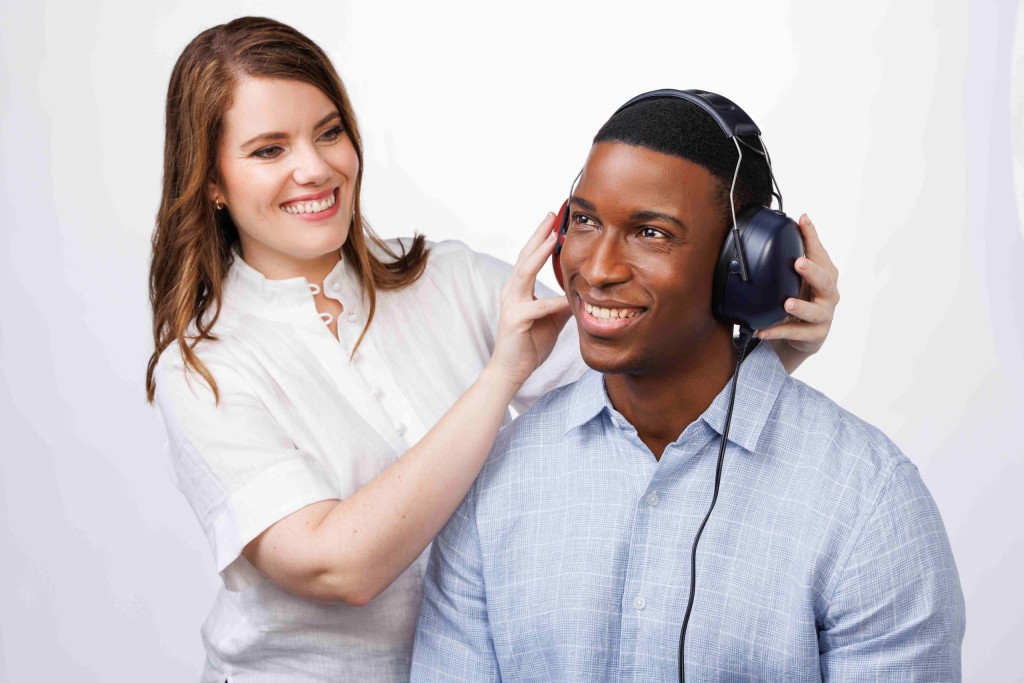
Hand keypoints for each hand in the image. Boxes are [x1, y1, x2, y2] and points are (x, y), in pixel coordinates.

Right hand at [488, 213, 571, 387]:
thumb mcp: (552, 318)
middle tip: (551, 215)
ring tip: (552, 237)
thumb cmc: (529, 344)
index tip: (554, 221)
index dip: (541, 239)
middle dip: (538, 234)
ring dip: (538, 253)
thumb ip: (563, 302)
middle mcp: (512, 292)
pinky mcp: (515, 321)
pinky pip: (536, 308)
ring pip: (524, 272)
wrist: (511, 370)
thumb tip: (581, 291)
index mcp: (520, 289)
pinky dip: (552, 302)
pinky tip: (566, 297)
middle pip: (524, 256)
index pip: (529, 257)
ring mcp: (511, 305)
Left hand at [756, 214, 839, 368]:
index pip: (820, 253)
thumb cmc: (805, 297)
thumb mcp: (802, 274)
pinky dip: (779, 332)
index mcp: (826, 274)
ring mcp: (824, 315)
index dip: (812, 237)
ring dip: (800, 306)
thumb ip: (804, 249)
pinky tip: (763, 330)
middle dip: (812, 271)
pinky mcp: (815, 335)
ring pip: (814, 311)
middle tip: (798, 263)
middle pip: (825, 281)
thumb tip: (799, 218)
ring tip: (786, 303)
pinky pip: (796, 333)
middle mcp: (829, 294)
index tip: (802, 221)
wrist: (805, 335)